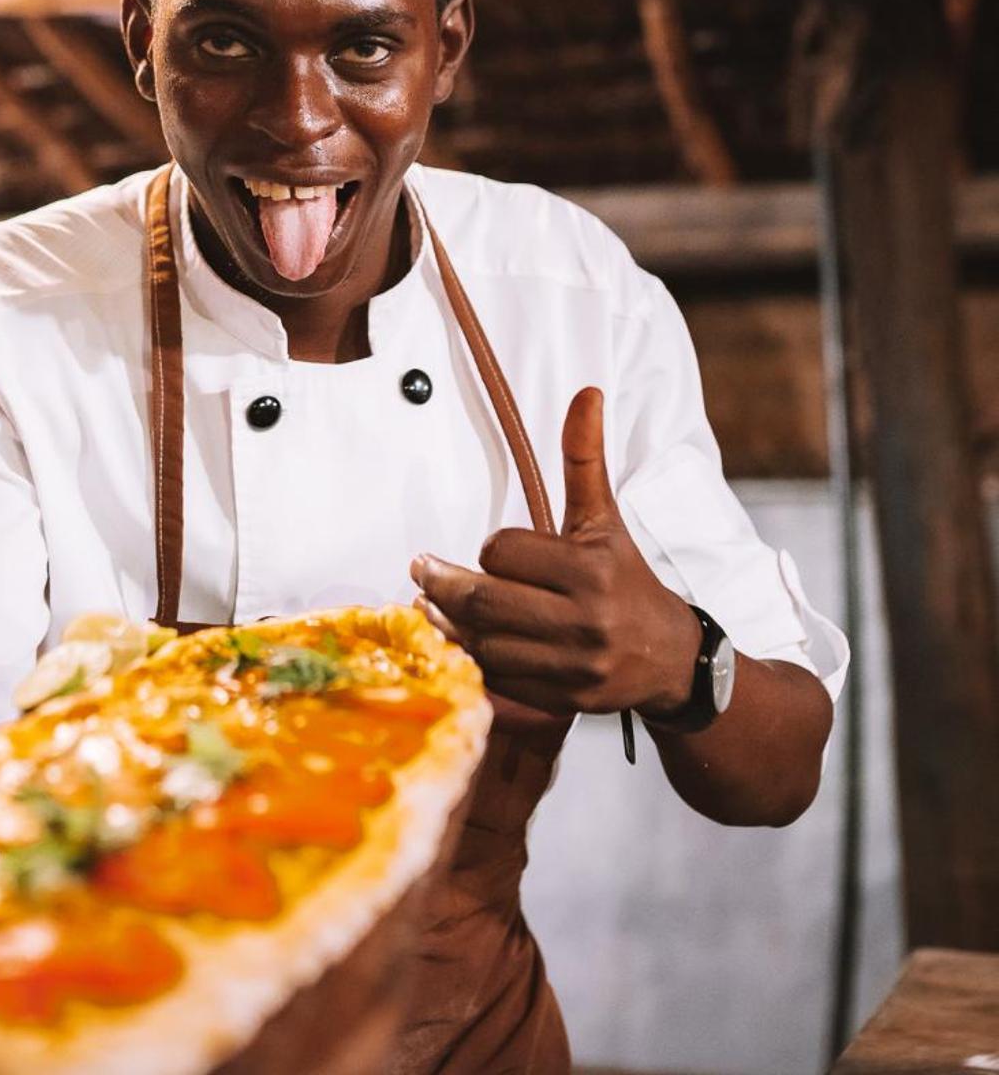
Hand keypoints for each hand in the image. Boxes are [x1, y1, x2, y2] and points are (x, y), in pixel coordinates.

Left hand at [410, 387, 702, 717]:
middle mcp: (586, 620)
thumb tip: (587, 392)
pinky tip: (460, 643)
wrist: (674, 659)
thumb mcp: (605, 520)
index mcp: (593, 569)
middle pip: (485, 601)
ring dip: (449, 625)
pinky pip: (498, 681)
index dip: (492, 549)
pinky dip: (473, 662)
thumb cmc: (627, 579)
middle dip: (443, 585)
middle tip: (420, 571)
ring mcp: (575, 666)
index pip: (505, 552)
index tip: (496, 551)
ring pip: (485, 644)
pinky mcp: (564, 701)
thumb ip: (585, 459)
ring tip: (429, 608)